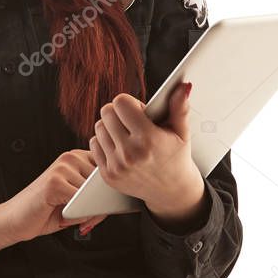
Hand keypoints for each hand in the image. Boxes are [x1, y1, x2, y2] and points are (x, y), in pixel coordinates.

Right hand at [0, 149, 108, 244]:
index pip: (108, 169)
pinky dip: (79, 216)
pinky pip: (81, 203)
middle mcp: (70, 157)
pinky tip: (65, 217)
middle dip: (102, 205)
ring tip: (75, 219)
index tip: (110, 206)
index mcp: (77, 156)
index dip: (111, 191)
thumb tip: (117, 200)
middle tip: (90, 220)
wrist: (14, 219)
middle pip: (103, 182)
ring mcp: (62, 167)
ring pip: (94, 194)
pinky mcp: (55, 182)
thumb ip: (95, 196)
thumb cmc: (47, 211)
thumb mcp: (76, 200)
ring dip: (91, 213)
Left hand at [89, 82, 201, 213]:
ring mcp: (117, 166)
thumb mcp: (182, 132)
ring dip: (110, 127)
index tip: (138, 111)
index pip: (120, 102)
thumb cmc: (176, 157)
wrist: (171, 192)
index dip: (129, 103)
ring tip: (127, 135)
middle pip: (106, 112)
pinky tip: (120, 147)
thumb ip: (180, 107)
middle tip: (132, 122)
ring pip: (98, 127)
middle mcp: (130, 153)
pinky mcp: (108, 175)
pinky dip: (104, 142)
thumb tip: (184, 85)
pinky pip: (94, 144)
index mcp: (148, 139)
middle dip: (118, 112)